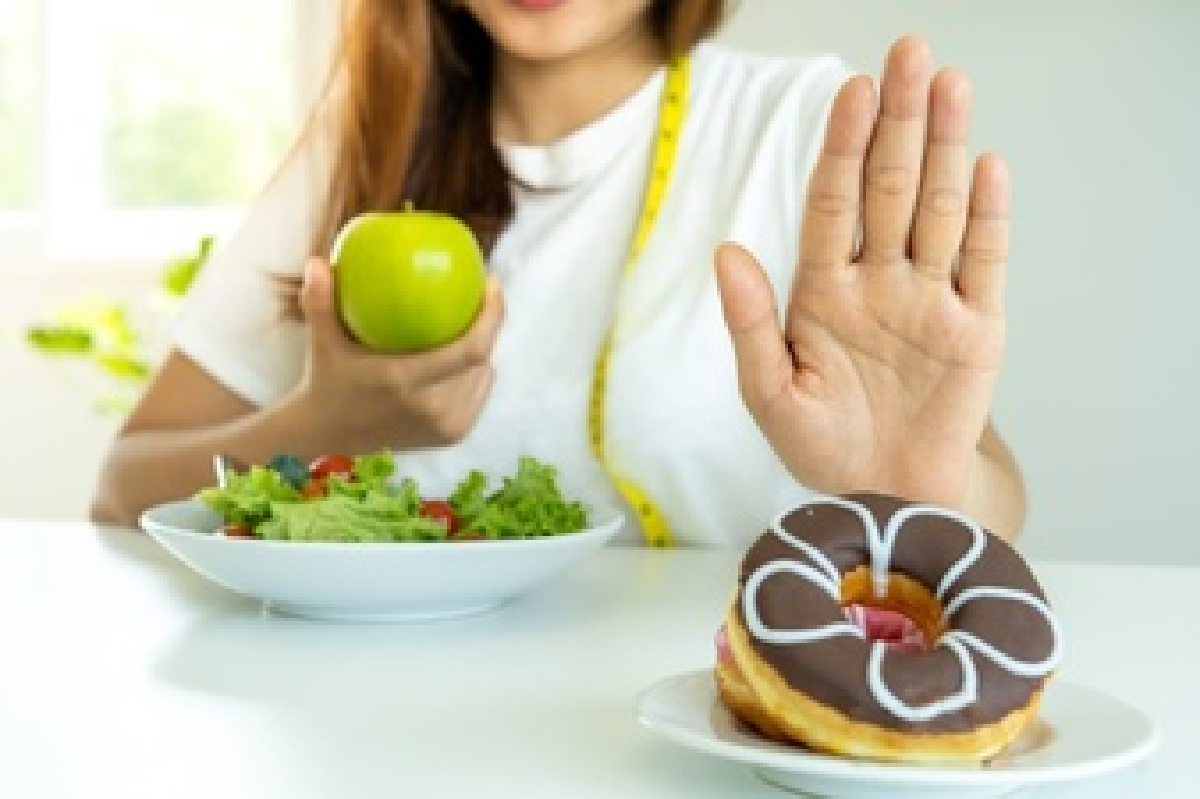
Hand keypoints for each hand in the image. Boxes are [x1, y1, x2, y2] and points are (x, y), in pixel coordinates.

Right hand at [282, 256, 502, 455]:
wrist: (328, 437)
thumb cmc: (327, 382)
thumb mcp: (322, 343)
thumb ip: (318, 302)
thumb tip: (315, 261)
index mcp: (406, 383)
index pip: (470, 350)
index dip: (492, 316)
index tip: (491, 283)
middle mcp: (433, 409)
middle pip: (482, 359)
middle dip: (488, 324)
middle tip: (481, 293)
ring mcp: (446, 426)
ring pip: (483, 376)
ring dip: (482, 348)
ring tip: (472, 319)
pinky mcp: (453, 435)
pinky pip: (478, 393)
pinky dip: (476, 373)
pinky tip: (466, 351)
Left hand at [715, 37, 1008, 507]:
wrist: (881, 497)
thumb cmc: (820, 445)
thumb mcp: (770, 392)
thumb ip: (751, 322)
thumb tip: (727, 251)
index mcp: (823, 290)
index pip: (833, 203)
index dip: (841, 148)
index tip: (850, 92)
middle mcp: (878, 281)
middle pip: (889, 188)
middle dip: (898, 123)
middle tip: (909, 53)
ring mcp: (929, 300)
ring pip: (938, 210)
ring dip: (945, 150)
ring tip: (949, 86)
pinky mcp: (976, 329)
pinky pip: (983, 265)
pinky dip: (988, 218)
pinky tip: (987, 166)